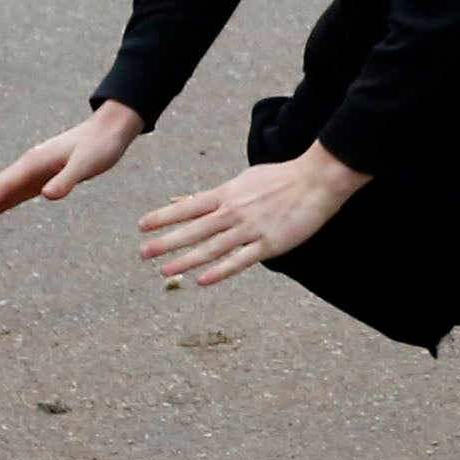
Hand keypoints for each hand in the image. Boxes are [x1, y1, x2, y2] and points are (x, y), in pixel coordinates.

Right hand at [0, 98, 145, 218]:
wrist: (112, 129)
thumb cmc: (101, 146)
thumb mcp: (87, 164)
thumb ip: (67, 179)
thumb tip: (46, 196)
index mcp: (35, 161)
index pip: (7, 184)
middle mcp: (31, 164)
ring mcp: (37, 169)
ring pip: (6, 188)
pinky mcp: (46, 174)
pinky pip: (20, 190)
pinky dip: (6, 199)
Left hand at [139, 143, 366, 285]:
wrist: (318, 180)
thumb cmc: (283, 178)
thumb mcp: (247, 179)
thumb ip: (223, 194)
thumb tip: (197, 200)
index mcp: (229, 194)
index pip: (189, 206)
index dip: (164, 216)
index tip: (142, 226)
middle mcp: (235, 211)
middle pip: (194, 229)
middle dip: (166, 241)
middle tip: (142, 253)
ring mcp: (251, 229)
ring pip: (212, 248)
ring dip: (186, 260)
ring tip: (164, 271)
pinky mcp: (269, 244)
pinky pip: (240, 261)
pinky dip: (220, 271)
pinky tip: (202, 280)